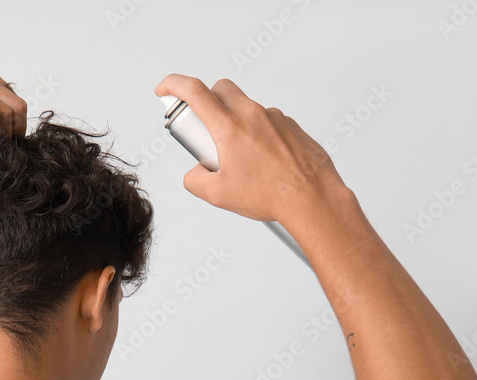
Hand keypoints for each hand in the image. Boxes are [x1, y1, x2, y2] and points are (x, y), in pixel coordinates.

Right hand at [154, 74, 347, 225]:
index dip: (173, 85)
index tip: (164, 90)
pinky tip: (262, 162)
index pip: (194, 91)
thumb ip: (195, 180)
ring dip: (233, 123)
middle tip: (205, 131)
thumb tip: (195, 172)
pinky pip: (266, 122)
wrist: (312, 198)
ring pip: (245, 108)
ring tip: (239, 159)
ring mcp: (275, 118)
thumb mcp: (218, 195)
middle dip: (206, 102)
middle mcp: (252, 115)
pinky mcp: (291, 126)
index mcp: (229, 127)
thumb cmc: (270, 196)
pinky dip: (257, 135)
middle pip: (221, 89)